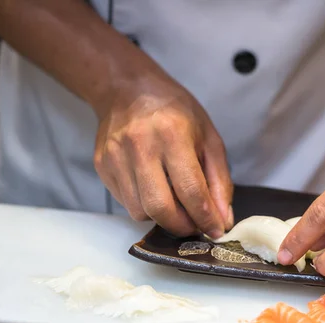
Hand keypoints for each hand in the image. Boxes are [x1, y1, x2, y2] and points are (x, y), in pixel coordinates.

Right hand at [93, 74, 233, 237]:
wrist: (129, 90)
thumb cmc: (175, 112)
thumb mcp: (209, 138)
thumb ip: (220, 181)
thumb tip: (222, 220)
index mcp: (173, 134)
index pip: (191, 191)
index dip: (205, 218)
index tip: (215, 230)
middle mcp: (140, 146)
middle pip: (160, 208)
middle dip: (182, 226)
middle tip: (195, 226)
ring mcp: (116, 157)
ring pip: (140, 212)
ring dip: (163, 218)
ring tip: (176, 205)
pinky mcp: (102, 166)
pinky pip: (126, 203)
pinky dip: (145, 206)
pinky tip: (155, 189)